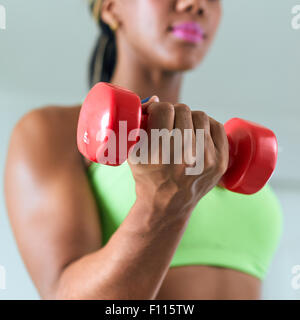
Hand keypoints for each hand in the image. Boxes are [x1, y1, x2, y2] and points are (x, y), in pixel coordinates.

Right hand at [128, 98, 228, 220]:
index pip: (164, 109)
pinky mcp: (220, 162)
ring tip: (182, 128)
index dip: (157, 108)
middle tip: (169, 121)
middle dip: (173, 112)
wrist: (168, 205)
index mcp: (159, 153)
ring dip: (189, 118)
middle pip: (183, 110)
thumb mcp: (133, 154)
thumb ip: (139, 125)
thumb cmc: (147, 177)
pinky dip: (206, 125)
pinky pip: (217, 127)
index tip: (156, 115)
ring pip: (200, 116)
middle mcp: (184, 156)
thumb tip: (156, 99)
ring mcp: (206, 160)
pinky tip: (197, 131)